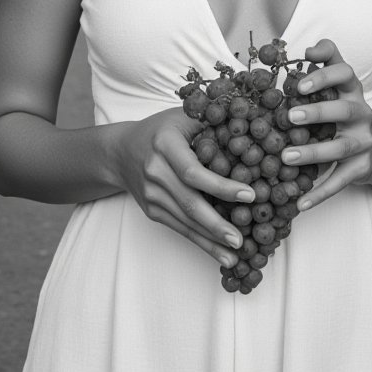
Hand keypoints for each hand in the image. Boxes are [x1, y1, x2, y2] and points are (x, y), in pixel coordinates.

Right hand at [114, 107, 254, 266]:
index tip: (249, 195)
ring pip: (185, 221)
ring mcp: (151, 194)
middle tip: (241, 238)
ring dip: (211, 240)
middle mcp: (155, 171)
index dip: (221, 185)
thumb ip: (210, 120)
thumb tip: (250, 127)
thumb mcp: (182, 117)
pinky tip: (219, 253)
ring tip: (236, 255)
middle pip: (188, 202)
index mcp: (165, 144)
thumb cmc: (161, 130)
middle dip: (216, 223)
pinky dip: (200, 241)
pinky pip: (179, 228)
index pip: (193, 170)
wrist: (120, 152)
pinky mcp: (152, 210)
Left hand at [280, 39, 371, 210]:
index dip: (324, 73)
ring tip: (286, 157)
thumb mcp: (338, 86)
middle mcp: (360, 113)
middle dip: (318, 111)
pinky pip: (340, 181)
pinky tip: (300, 203)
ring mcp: (363, 142)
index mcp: (351, 90)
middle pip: (344, 109)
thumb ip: (324, 63)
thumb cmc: (343, 110)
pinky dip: (320, 193)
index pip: (345, 72)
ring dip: (313, 152)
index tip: (300, 76)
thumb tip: (306, 48)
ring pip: (340, 147)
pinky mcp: (361, 168)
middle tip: (289, 115)